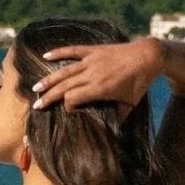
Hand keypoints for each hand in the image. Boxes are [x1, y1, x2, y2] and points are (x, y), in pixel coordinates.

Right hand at [30, 38, 160, 113]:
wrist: (148, 56)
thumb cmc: (140, 82)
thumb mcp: (131, 104)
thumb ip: (120, 117)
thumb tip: (113, 134)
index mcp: (100, 88)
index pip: (73, 98)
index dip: (67, 106)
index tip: (67, 111)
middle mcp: (92, 74)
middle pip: (65, 86)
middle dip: (50, 96)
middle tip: (36, 105)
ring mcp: (92, 61)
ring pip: (65, 71)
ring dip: (49, 80)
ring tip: (36, 88)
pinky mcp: (94, 50)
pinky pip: (73, 51)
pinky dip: (59, 53)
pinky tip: (46, 56)